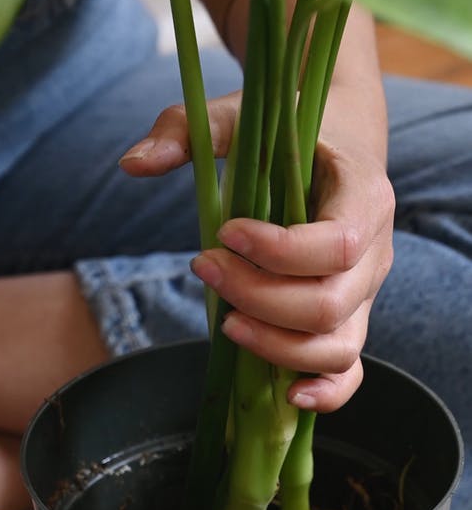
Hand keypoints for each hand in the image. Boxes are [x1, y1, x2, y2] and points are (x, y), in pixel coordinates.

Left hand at [120, 94, 394, 412]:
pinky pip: (348, 369)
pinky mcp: (350, 320)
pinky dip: (325, 392)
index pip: (338, 244)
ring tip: (225, 324)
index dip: (279, 252)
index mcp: (366, 196)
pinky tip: (286, 396)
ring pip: (338, 347)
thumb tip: (132, 165)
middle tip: (204, 267)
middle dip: (258, 298)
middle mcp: (376, 254)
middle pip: (328, 305)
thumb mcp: (248, 113)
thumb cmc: (296, 127)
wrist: (344, 140)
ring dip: (276, 346)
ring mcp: (365, 295)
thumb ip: (193, 131)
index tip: (225, 233)